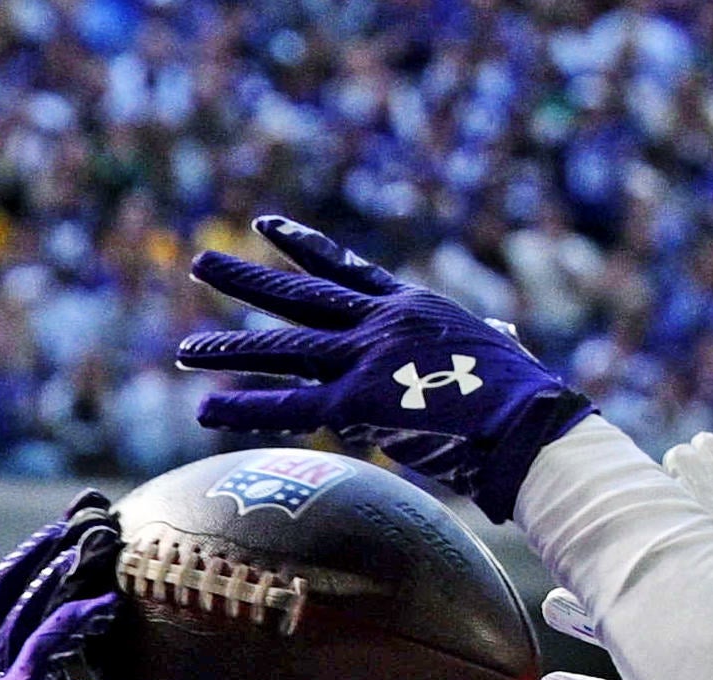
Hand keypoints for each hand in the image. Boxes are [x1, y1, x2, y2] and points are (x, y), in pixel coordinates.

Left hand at [173, 213, 589, 511]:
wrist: (526, 420)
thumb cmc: (523, 396)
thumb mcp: (501, 350)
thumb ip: (488, 338)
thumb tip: (506, 334)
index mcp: (409, 306)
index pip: (345, 269)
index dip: (302, 246)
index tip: (266, 226)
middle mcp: (378, 322)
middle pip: (299, 297)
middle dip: (245, 279)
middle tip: (201, 262)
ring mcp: (363, 359)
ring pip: (283, 348)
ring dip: (229, 348)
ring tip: (186, 350)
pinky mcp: (356, 402)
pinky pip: (289, 405)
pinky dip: (245, 408)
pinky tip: (206, 408)